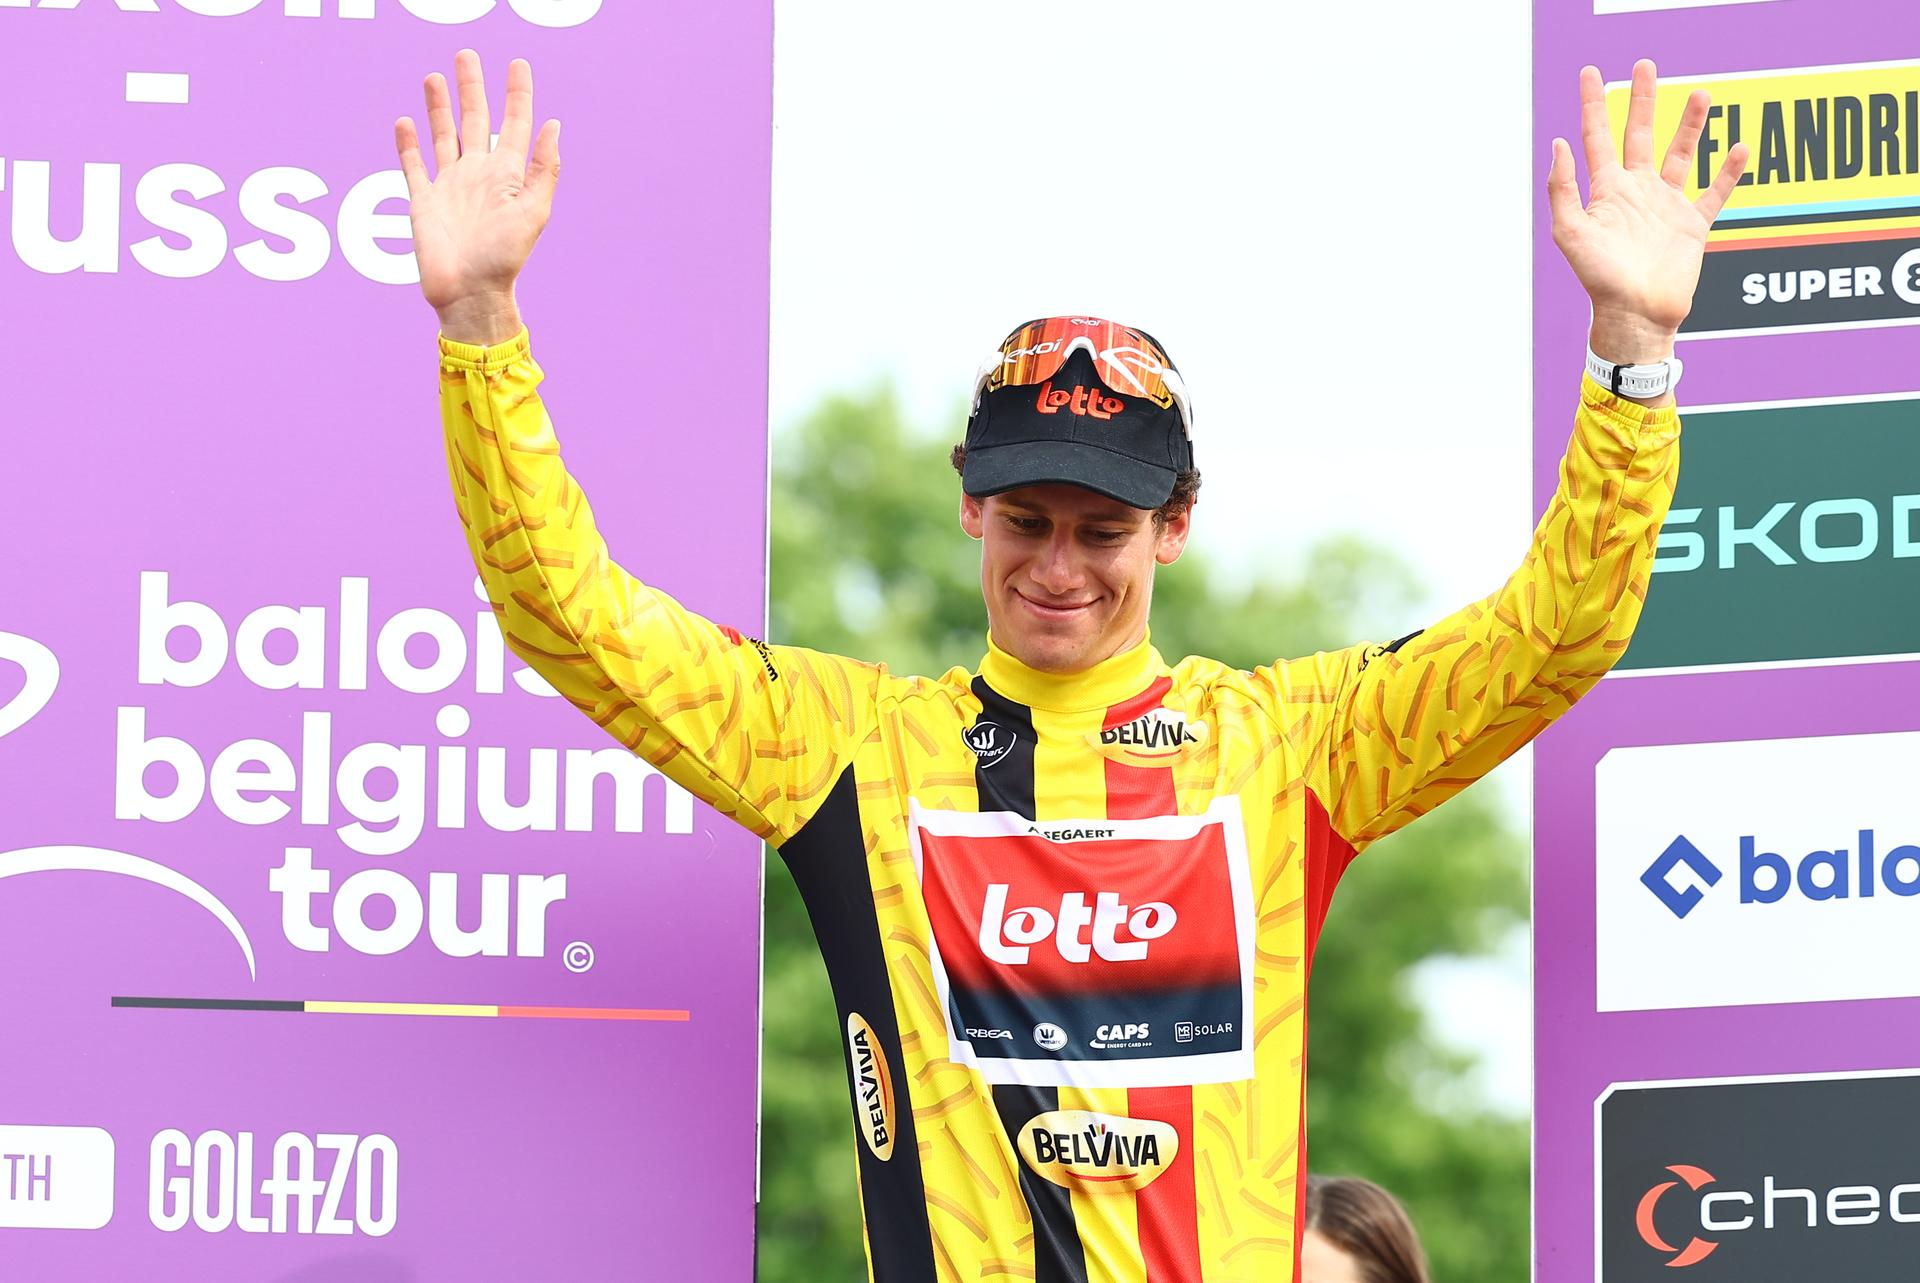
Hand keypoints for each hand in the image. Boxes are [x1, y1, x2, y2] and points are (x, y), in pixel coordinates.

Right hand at [395, 50, 559, 342]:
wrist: (470, 292)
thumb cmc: (505, 257)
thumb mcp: (533, 211)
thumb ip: (543, 169)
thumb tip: (554, 126)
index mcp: (507, 175)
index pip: (515, 124)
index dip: (518, 94)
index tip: (518, 64)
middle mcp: (478, 175)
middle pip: (475, 120)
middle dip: (472, 88)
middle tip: (466, 55)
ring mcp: (450, 187)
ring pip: (443, 136)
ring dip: (439, 107)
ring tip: (434, 77)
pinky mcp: (424, 202)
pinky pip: (414, 166)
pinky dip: (408, 144)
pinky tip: (405, 122)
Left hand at [1548, 59, 1748, 361]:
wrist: (1635, 315)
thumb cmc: (1598, 279)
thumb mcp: (1570, 232)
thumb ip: (1563, 188)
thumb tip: (1559, 142)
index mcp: (1605, 192)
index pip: (1597, 138)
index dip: (1592, 105)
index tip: (1591, 72)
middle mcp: (1636, 193)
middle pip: (1638, 135)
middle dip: (1641, 101)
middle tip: (1645, 65)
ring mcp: (1666, 207)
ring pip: (1681, 154)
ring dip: (1690, 125)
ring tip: (1701, 94)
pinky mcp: (1693, 225)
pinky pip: (1715, 193)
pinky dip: (1729, 171)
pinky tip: (1739, 146)